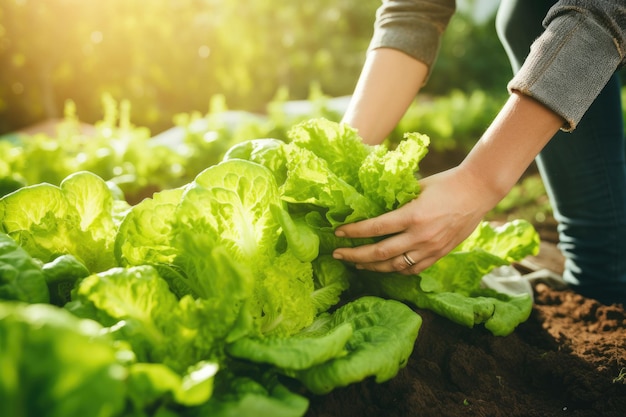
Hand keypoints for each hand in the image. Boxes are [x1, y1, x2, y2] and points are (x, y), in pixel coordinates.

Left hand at [332, 166, 497, 274]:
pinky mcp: (439, 255)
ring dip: (372, 267)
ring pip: (394, 266)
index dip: (354, 232)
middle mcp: (420, 236)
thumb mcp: (417, 187)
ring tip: (356, 263)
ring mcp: (431, 249)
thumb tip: (372, 207)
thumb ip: (396, 200)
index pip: (375, 228)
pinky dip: (395, 270)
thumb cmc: (446, 183)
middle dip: (355, 255)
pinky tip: (384, 267)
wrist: (478, 192)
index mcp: (412, 215)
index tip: (338, 233)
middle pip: (380, 253)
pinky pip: (413, 269)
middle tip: (337, 255)